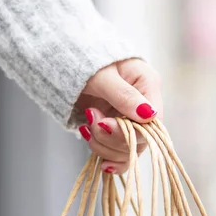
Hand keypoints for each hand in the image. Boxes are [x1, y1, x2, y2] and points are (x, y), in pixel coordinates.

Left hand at [75, 58, 161, 173]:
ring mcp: (130, 119)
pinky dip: (107, 156)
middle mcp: (143, 105)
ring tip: (86, 129)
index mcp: (147, 85)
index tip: (104, 124)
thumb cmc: (82, 57)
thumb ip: (123, 95)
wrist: (62, 56)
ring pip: (129, 149)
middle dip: (112, 139)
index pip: (153, 121)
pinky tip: (100, 160)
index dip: (131, 132)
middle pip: (141, 139)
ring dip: (105, 147)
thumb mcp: (102, 75)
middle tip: (91, 123)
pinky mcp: (117, 128)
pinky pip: (119, 152)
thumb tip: (148, 115)